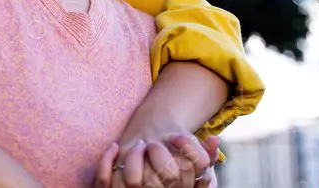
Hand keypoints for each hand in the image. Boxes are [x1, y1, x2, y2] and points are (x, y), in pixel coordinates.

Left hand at [93, 134, 219, 187]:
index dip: (182, 153)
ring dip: (134, 157)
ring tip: (138, 145)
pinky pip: (104, 178)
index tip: (175, 136)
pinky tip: (114, 147)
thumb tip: (215, 139)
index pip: (181, 175)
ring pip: (133, 181)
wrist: (135, 185)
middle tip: (152, 141)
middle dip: (157, 152)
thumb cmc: (166, 173)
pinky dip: (106, 160)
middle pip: (159, 178)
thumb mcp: (188, 166)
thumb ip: (202, 155)